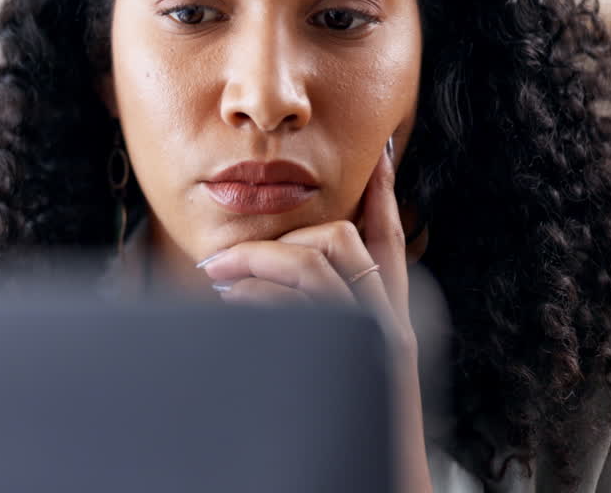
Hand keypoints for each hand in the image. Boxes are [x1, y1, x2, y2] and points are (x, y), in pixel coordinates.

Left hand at [197, 136, 431, 492]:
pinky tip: (232, 302)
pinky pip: (305, 304)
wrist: (387, 487)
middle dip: (279, 239)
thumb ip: (325, 325)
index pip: (389, 239)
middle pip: (342, 240)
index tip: (378, 151)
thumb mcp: (352, 368)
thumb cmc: (358, 429)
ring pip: (319, 264)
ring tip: (216, 276)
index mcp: (394, 319)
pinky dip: (260, 295)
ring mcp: (378, 340)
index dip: (383, 191)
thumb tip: (260, 296)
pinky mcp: (360, 359)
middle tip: (223, 260)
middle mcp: (392, 323)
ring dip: (257, 262)